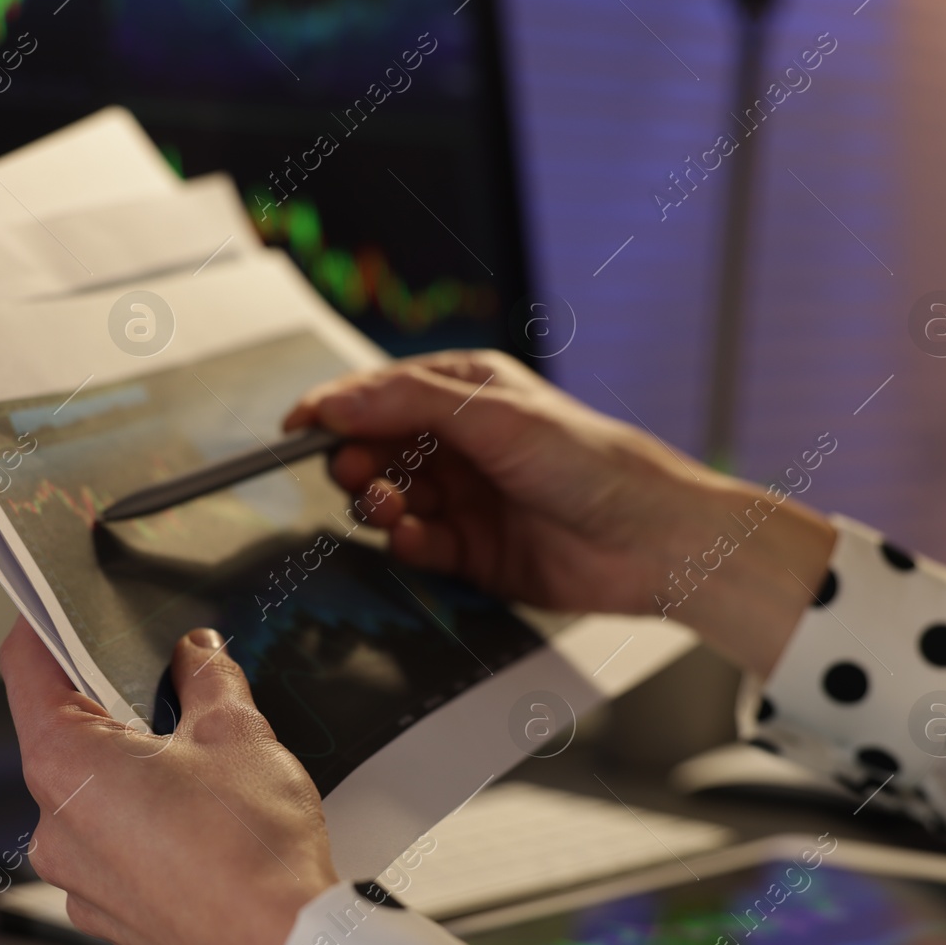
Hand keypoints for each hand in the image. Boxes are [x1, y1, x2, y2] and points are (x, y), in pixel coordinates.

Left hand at [0, 619, 337, 944]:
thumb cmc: (253, 857)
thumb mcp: (237, 731)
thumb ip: (206, 677)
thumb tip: (196, 655)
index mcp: (66, 766)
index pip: (26, 667)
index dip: (46, 624)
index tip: (64, 607)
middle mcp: (54, 826)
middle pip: (64, 731)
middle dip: (117, 701)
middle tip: (173, 683)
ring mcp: (78, 878)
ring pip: (93, 792)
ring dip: (135, 767)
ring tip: (203, 764)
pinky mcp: (111, 913)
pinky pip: (114, 845)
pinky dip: (146, 821)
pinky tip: (203, 819)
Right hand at [284, 350, 836, 677]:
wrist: (649, 540)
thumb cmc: (591, 462)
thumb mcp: (493, 417)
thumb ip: (407, 405)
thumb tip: (334, 401)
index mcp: (464, 393)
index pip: (377, 394)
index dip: (333, 410)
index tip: (296, 429)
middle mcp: (459, 443)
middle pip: (374, 449)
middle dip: (357, 462)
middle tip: (361, 475)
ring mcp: (463, 498)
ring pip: (389, 499)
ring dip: (379, 504)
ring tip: (394, 508)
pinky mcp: (470, 551)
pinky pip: (415, 546)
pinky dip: (406, 543)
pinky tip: (413, 540)